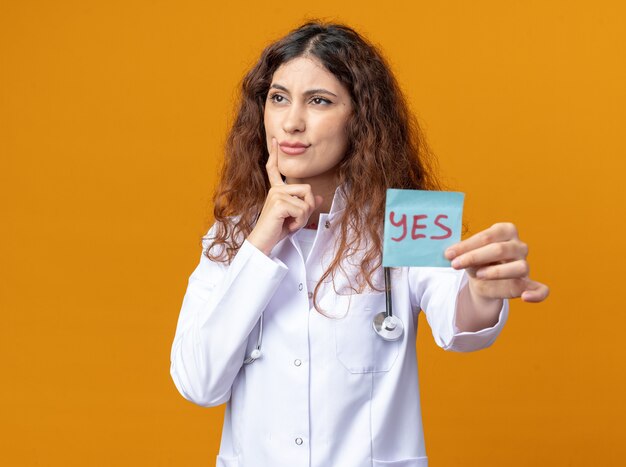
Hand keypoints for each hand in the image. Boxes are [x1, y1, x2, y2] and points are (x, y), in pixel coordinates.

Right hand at [247, 138, 322, 255]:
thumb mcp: (295, 216)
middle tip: (296, 220)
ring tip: (291, 223)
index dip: (275, 155)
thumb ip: (305, 205)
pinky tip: (288, 226)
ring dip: (304, 217)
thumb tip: (319, 197)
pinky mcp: (278, 203)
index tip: (275, 142)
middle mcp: (275, 190)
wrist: (263, 242)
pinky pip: (302, 210)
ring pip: (307, 202)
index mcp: (276, 190)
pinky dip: (300, 222)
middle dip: (309, 207)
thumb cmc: (276, 230)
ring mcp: (276, 195)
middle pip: (307, 190)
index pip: (274, 170)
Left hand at [444, 222, 548, 302]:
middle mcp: (519, 245)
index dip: (467, 245)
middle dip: (474, 257)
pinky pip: (540, 289)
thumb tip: (449, 253)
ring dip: (496, 272)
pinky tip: (526, 297)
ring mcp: (525, 264)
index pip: (487, 236)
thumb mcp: (467, 253)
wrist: (481, 279)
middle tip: (454, 264)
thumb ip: (461, 251)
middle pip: (499, 249)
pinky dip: (537, 294)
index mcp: (505, 230)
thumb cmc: (476, 259)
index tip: (448, 254)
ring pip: (519, 267)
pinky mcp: (528, 284)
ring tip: (478, 275)